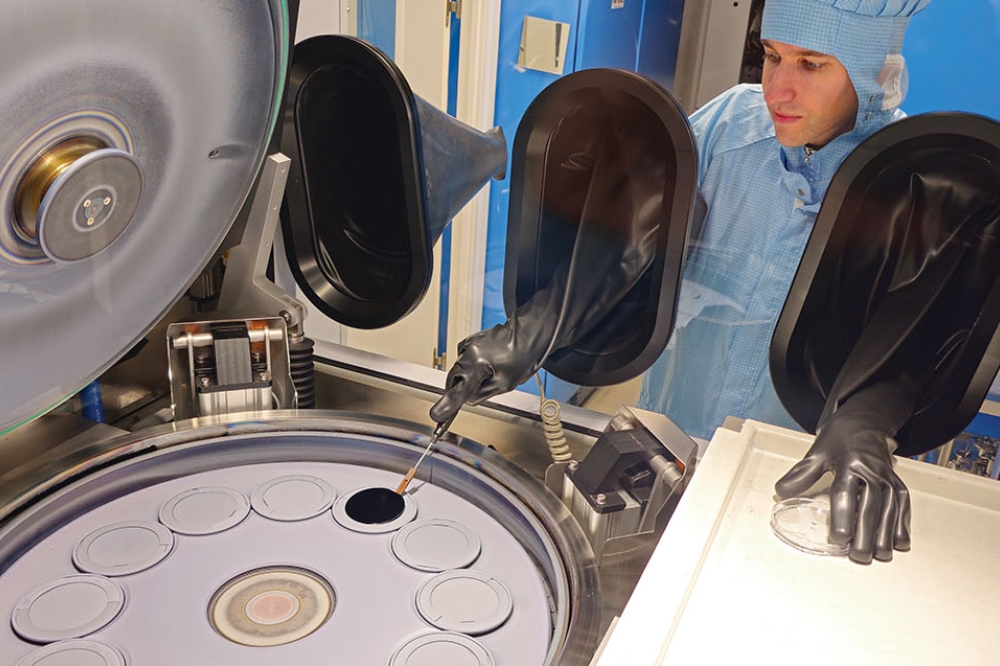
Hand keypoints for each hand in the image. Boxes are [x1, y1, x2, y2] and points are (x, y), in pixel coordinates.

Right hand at [429, 324, 538, 422]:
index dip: (447, 406)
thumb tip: (466, 399)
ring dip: (472, 376)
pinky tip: (490, 363)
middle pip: (455, 380)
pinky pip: (466, 360)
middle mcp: (467, 352)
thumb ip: (480, 394)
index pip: (457, 391)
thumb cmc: (521, 356)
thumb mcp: (504, 384)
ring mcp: (467, 344)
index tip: (437, 416)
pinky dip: (474, 366)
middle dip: (465, 388)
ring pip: (461, 370)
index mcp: (476, 363)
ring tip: (494, 370)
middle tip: (484, 388)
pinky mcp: (469, 341)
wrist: (527, 334)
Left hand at [775, 412, 911, 563]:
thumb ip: (801, 475)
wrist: (864, 420)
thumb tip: (780, 492)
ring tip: (881, 555)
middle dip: (866, 533)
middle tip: (860, 556)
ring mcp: (886, 476)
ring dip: (887, 533)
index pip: (845, 493)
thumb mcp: (817, 452)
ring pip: (889, 507)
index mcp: (848, 463)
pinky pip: (902, 504)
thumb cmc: (838, 438)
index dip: (843, 517)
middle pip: (870, 505)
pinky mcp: (896, 480)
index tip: (839, 538)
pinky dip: (902, 523)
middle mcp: (871, 470)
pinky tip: (900, 542)